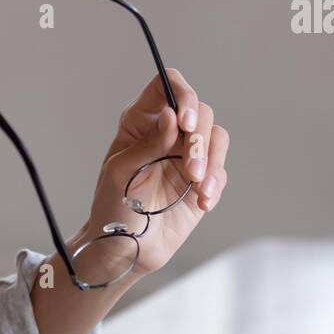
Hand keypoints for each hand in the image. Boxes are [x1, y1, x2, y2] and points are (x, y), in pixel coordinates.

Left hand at [82, 69, 229, 277]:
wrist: (126, 248)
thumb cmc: (113, 206)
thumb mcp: (121, 172)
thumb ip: (147, 144)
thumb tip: (170, 116)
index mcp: (140, 122)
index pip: (165, 86)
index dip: (182, 94)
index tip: (186, 121)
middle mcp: (166, 132)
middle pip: (200, 111)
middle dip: (199, 139)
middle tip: (191, 169)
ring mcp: (186, 155)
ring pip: (216, 137)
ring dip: (212, 162)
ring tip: (198, 188)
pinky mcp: (202, 179)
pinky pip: (220, 170)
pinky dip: (215, 184)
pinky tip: (201, 202)